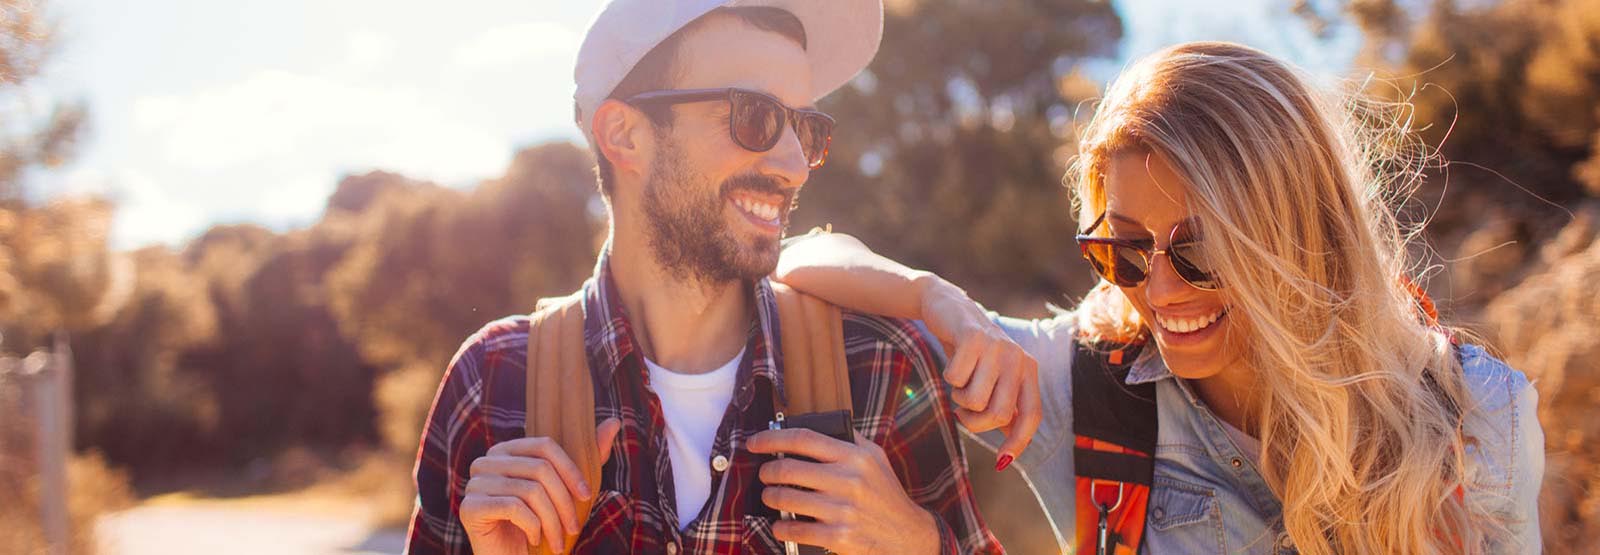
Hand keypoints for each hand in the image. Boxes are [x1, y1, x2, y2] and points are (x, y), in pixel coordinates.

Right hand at [460, 418, 622, 554]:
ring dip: (552, 521)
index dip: (570, 469)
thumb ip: (589, 456)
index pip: (545, 446)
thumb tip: (615, 421)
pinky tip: (535, 539)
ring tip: (559, 541)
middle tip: (574, 529)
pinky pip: (513, 507)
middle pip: (539, 469)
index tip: (587, 495)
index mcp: (506, 450)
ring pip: (529, 490)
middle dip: (564, 503)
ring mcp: (474, 483)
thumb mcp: (569, 488)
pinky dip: (533, 526)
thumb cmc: (540, 523)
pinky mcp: (469, 507)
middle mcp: (486, 461)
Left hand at [747, 428, 941, 554]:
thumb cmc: (887, 495)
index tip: (755, 442)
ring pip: (786, 499)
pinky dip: (780, 528)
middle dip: (767, 472)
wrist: (908, 537)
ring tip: (771, 497)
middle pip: (788, 469)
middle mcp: (848, 481)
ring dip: (770, 497)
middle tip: (765, 475)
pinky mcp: (839, 537)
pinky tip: (780, 525)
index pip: (804, 438)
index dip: (772, 438)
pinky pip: (795, 530)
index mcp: (855, 457)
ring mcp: (843, 510)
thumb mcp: (876, 459)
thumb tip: (819, 424)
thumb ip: (851, 440)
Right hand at [918, 277, 1040, 466]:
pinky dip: (948, 378)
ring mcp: (997, 346)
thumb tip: (1009, 454)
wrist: (949, 310)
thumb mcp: (992, 380)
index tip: (1002, 462)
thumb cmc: (971, 354)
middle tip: (962, 412)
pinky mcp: (974, 337)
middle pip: (999, 414)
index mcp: (1028, 371)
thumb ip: (1003, 409)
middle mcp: (1018, 358)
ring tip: (959, 382)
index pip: (1031, 415)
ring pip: (975, 400)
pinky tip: (952, 363)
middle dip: (974, 422)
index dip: (1019, 441)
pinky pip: (955, 379)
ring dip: (958, 398)